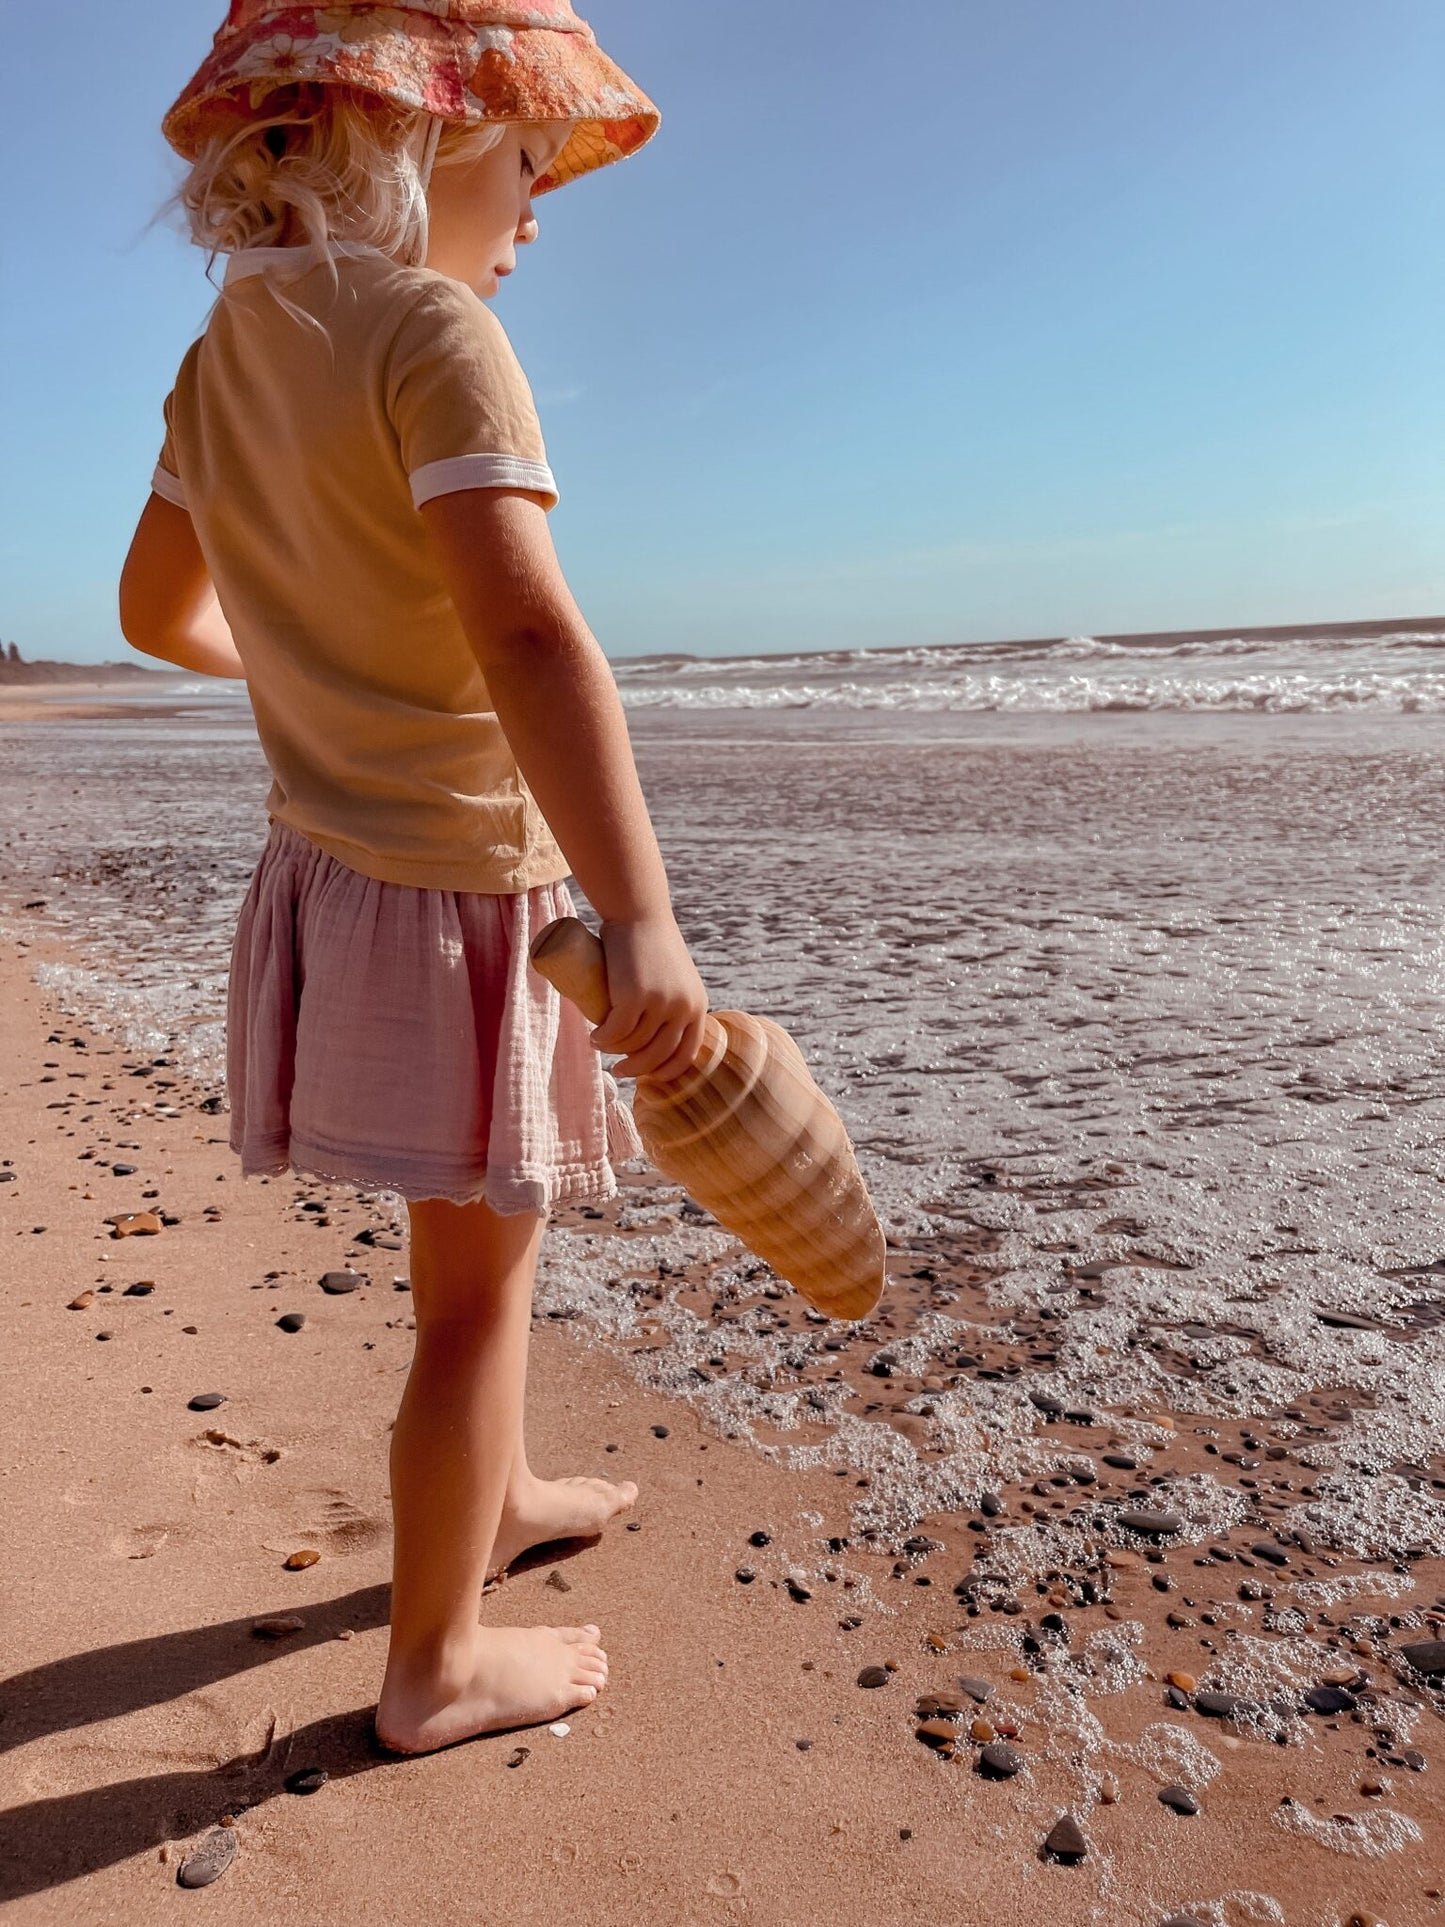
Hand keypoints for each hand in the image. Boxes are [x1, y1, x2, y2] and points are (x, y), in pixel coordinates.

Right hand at [589, 914, 708, 1081]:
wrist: (640, 914)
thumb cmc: (653, 944)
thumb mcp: (675, 977)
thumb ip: (674, 1001)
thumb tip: (657, 1034)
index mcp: (697, 1006)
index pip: (686, 1054)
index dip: (665, 1071)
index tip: (646, 1074)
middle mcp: (683, 1007)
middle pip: (658, 1056)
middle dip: (636, 1069)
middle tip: (618, 1070)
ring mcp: (659, 1003)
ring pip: (633, 1044)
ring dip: (614, 1051)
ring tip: (600, 1045)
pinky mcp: (634, 996)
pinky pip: (617, 1032)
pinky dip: (603, 1039)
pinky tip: (595, 1038)